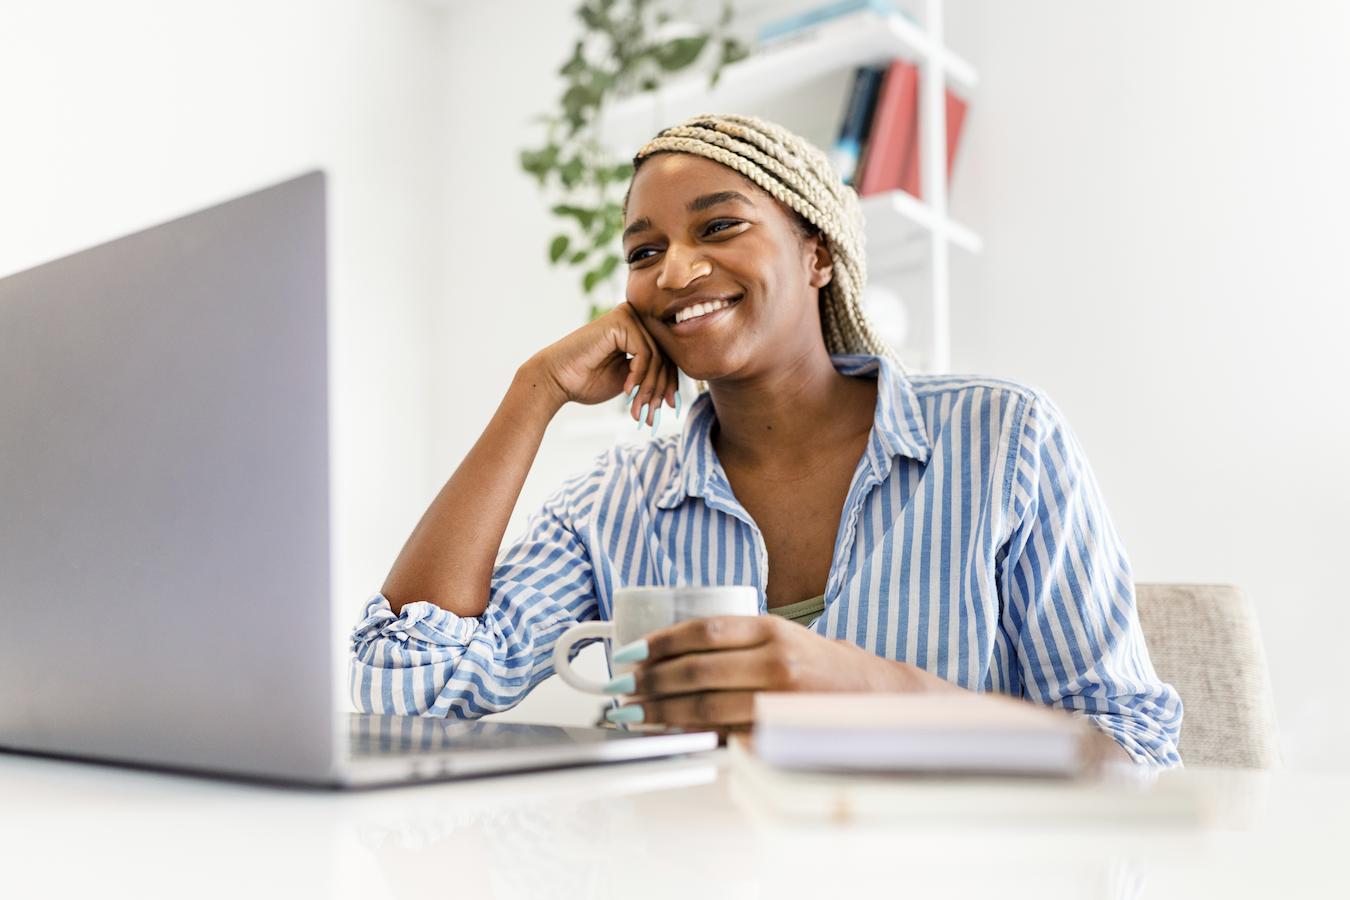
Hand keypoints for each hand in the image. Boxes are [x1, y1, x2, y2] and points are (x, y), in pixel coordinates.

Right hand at [523, 301, 677, 425]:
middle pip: (665, 356)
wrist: (555, 379)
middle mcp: (635, 318)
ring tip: (638, 409)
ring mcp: (628, 316)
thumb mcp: (629, 381)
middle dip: (660, 390)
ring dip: (649, 389)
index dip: (670, 384)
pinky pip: (645, 354)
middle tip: (652, 414)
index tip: (668, 408)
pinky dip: (639, 376)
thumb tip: (676, 392)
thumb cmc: (586, 381)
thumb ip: (650, 377)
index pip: (667, 356)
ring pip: (657, 358)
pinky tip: (626, 391)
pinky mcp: (621, 321)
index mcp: (637, 330)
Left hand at [614, 615, 954, 739]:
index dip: (659, 643)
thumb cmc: (821, 668)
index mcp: (771, 629)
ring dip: (662, 711)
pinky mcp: (780, 734)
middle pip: (696, 670)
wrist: (876, 698)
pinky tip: (671, 735)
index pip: (702, 630)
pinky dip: (693, 736)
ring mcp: (779, 700)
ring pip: (706, 706)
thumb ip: (736, 642)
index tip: (630, 653)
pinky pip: (726, 735)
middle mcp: (776, 660)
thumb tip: (670, 654)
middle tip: (621, 689)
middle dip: (650, 681)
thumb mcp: (782, 638)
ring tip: (634, 714)